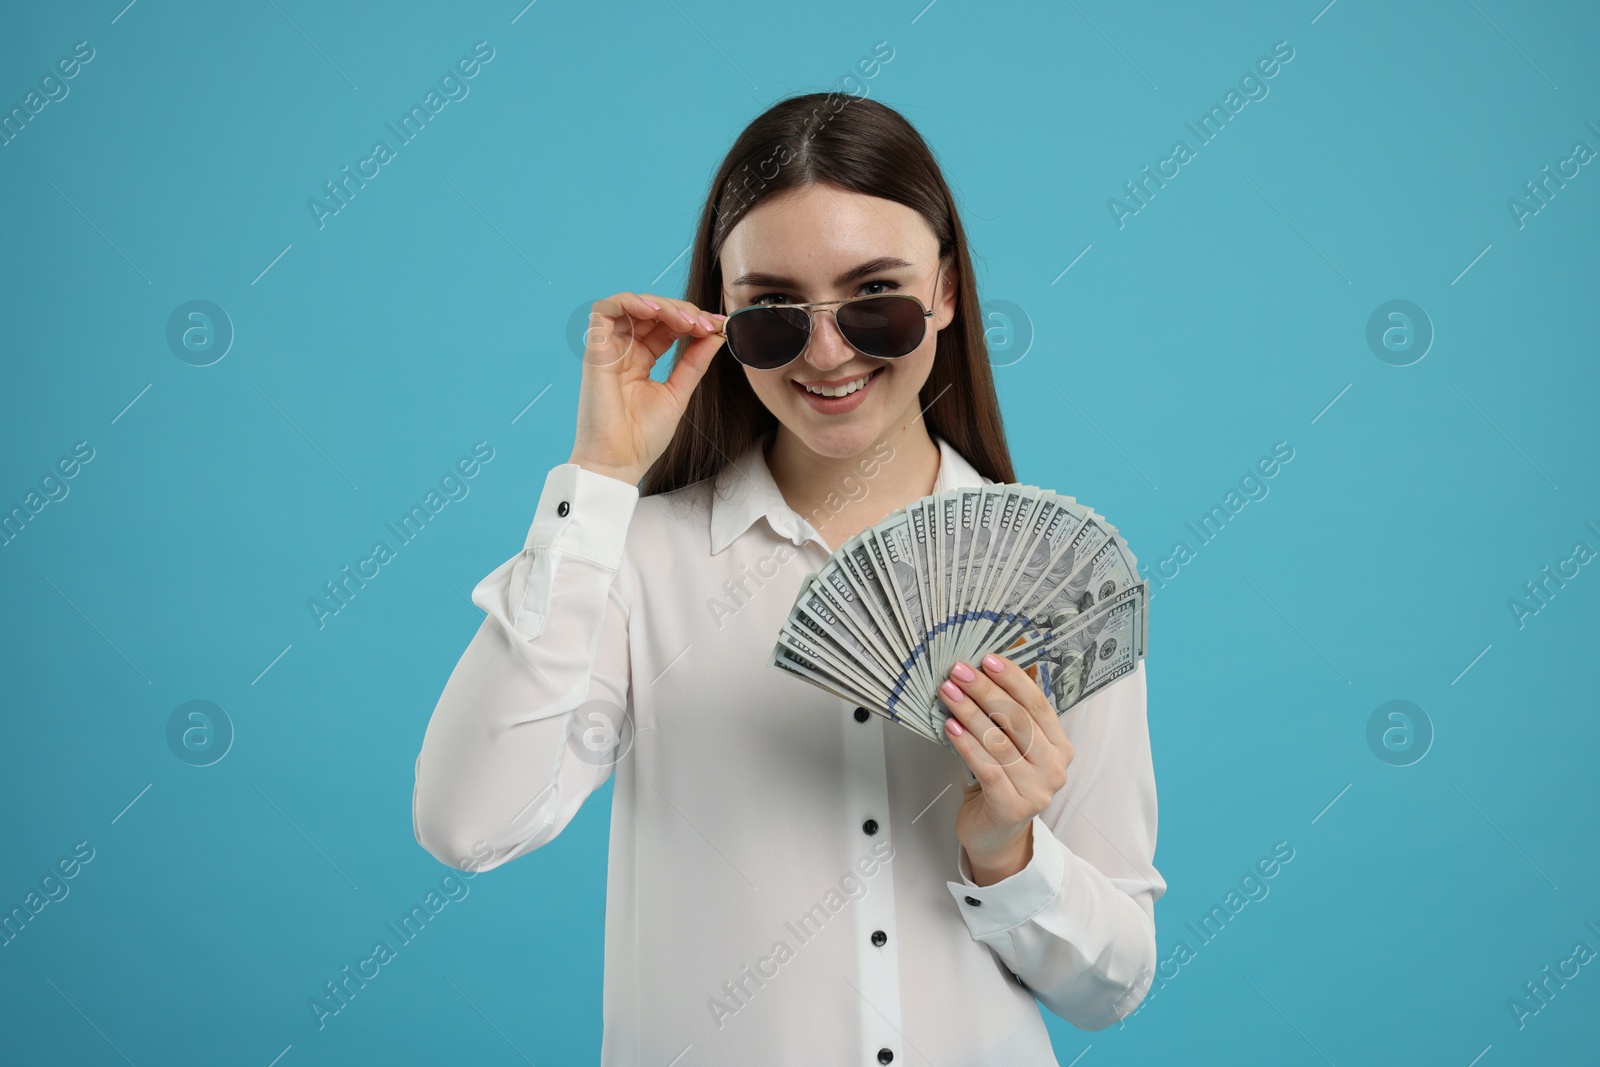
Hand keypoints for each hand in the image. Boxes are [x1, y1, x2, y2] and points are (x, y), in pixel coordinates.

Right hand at [568, 291, 726, 483]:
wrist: (619, 462)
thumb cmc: (642, 437)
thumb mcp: (678, 392)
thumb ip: (695, 361)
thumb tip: (717, 333)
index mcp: (641, 359)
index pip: (667, 326)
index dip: (693, 320)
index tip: (720, 326)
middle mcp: (624, 350)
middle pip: (653, 312)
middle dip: (684, 312)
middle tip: (707, 325)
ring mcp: (608, 348)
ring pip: (633, 305)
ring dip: (662, 305)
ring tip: (687, 321)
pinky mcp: (595, 349)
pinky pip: (605, 309)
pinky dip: (631, 301)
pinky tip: (655, 311)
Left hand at [938, 652, 1074, 885]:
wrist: (993, 834)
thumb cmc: (999, 783)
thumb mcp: (1008, 746)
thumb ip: (1003, 716)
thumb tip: (977, 672)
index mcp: (1060, 747)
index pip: (1038, 704)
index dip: (1012, 678)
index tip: (987, 659)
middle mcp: (1055, 768)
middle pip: (1017, 719)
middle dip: (984, 691)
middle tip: (959, 672)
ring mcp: (1038, 790)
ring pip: (999, 741)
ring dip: (970, 712)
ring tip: (948, 693)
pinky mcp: (1013, 807)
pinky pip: (987, 767)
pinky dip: (966, 744)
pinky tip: (950, 726)